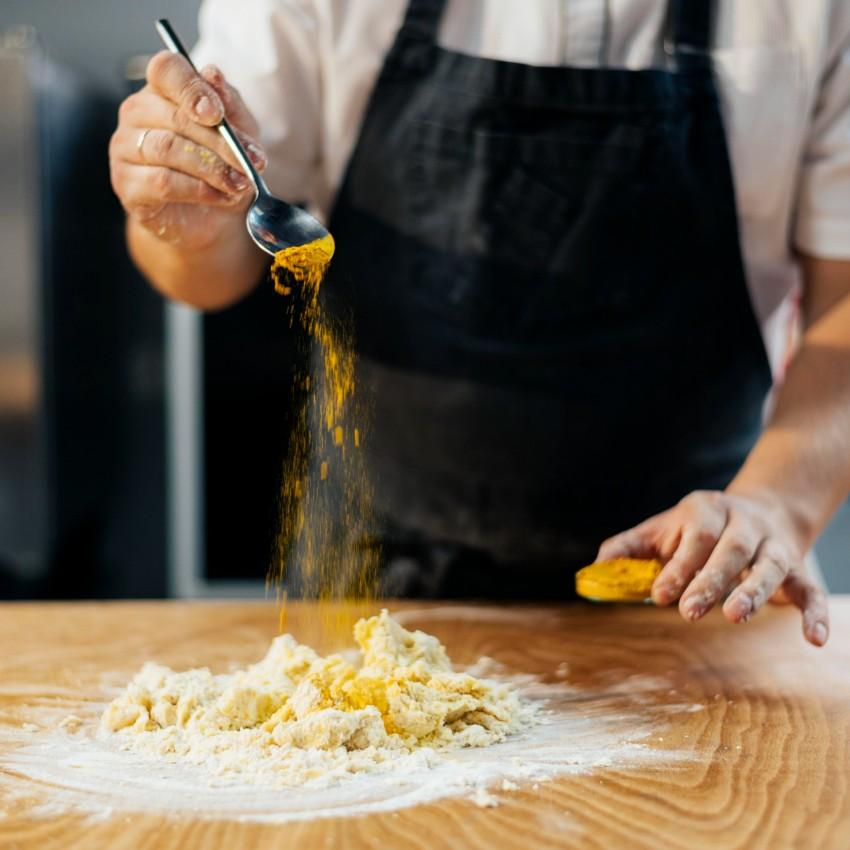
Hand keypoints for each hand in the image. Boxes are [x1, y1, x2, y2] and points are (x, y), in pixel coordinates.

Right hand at [109, 52, 266, 249]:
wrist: (212, 219)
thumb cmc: (223, 166)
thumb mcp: (239, 133)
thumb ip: (229, 105)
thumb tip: (213, 74)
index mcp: (163, 90)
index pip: (166, 70)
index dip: (191, 88)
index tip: (217, 114)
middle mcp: (137, 113)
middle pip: (174, 116)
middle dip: (220, 142)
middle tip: (249, 163)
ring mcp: (125, 148)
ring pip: (167, 149)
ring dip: (212, 168)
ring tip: (239, 183)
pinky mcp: (127, 184)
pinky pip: (162, 182)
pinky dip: (199, 190)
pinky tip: (221, 196)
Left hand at [597, 490, 829, 645]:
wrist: (760, 510)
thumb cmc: (697, 529)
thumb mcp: (662, 529)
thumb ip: (627, 548)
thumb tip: (593, 570)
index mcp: (706, 510)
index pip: (695, 538)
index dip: (678, 566)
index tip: (660, 594)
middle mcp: (744, 524)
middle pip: (730, 551)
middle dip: (710, 581)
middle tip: (689, 612)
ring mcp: (774, 546)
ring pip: (769, 566)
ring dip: (754, 591)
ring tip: (735, 617)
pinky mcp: (798, 569)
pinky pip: (810, 590)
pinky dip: (815, 612)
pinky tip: (814, 638)